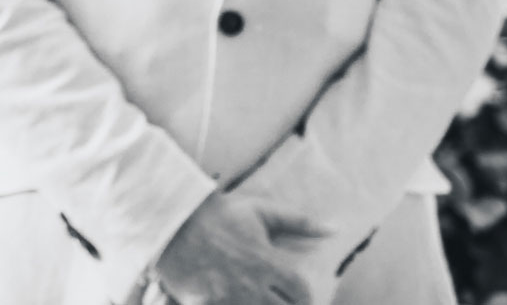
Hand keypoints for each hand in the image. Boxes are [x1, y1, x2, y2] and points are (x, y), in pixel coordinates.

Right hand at [155, 191, 328, 304]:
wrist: (172, 218)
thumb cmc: (218, 214)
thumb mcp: (259, 211)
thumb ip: (299, 221)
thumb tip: (335, 229)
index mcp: (269, 264)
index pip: (302, 294)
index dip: (303, 297)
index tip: (296, 294)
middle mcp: (253, 285)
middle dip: (285, 304)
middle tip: (276, 296)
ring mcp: (229, 298)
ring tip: (255, 297)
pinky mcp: (205, 304)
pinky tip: (230, 300)